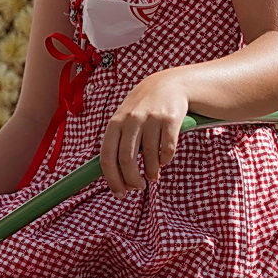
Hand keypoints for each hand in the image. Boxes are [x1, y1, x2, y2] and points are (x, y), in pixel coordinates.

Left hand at [100, 71, 188, 196]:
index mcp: (115, 122)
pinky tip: (164, 160)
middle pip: (126, 160)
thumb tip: (113, 176)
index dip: (112, 179)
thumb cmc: (143, 108)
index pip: (107, 156)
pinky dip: (165, 160)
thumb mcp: (125, 119)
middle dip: (132, 180)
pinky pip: (167, 149)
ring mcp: (151, 118)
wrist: (170, 84)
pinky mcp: (171, 119)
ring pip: (150, 157)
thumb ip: (118, 142)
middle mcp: (131, 119)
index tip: (119, 193)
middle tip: (138, 187)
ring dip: (152, 172)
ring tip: (153, 175)